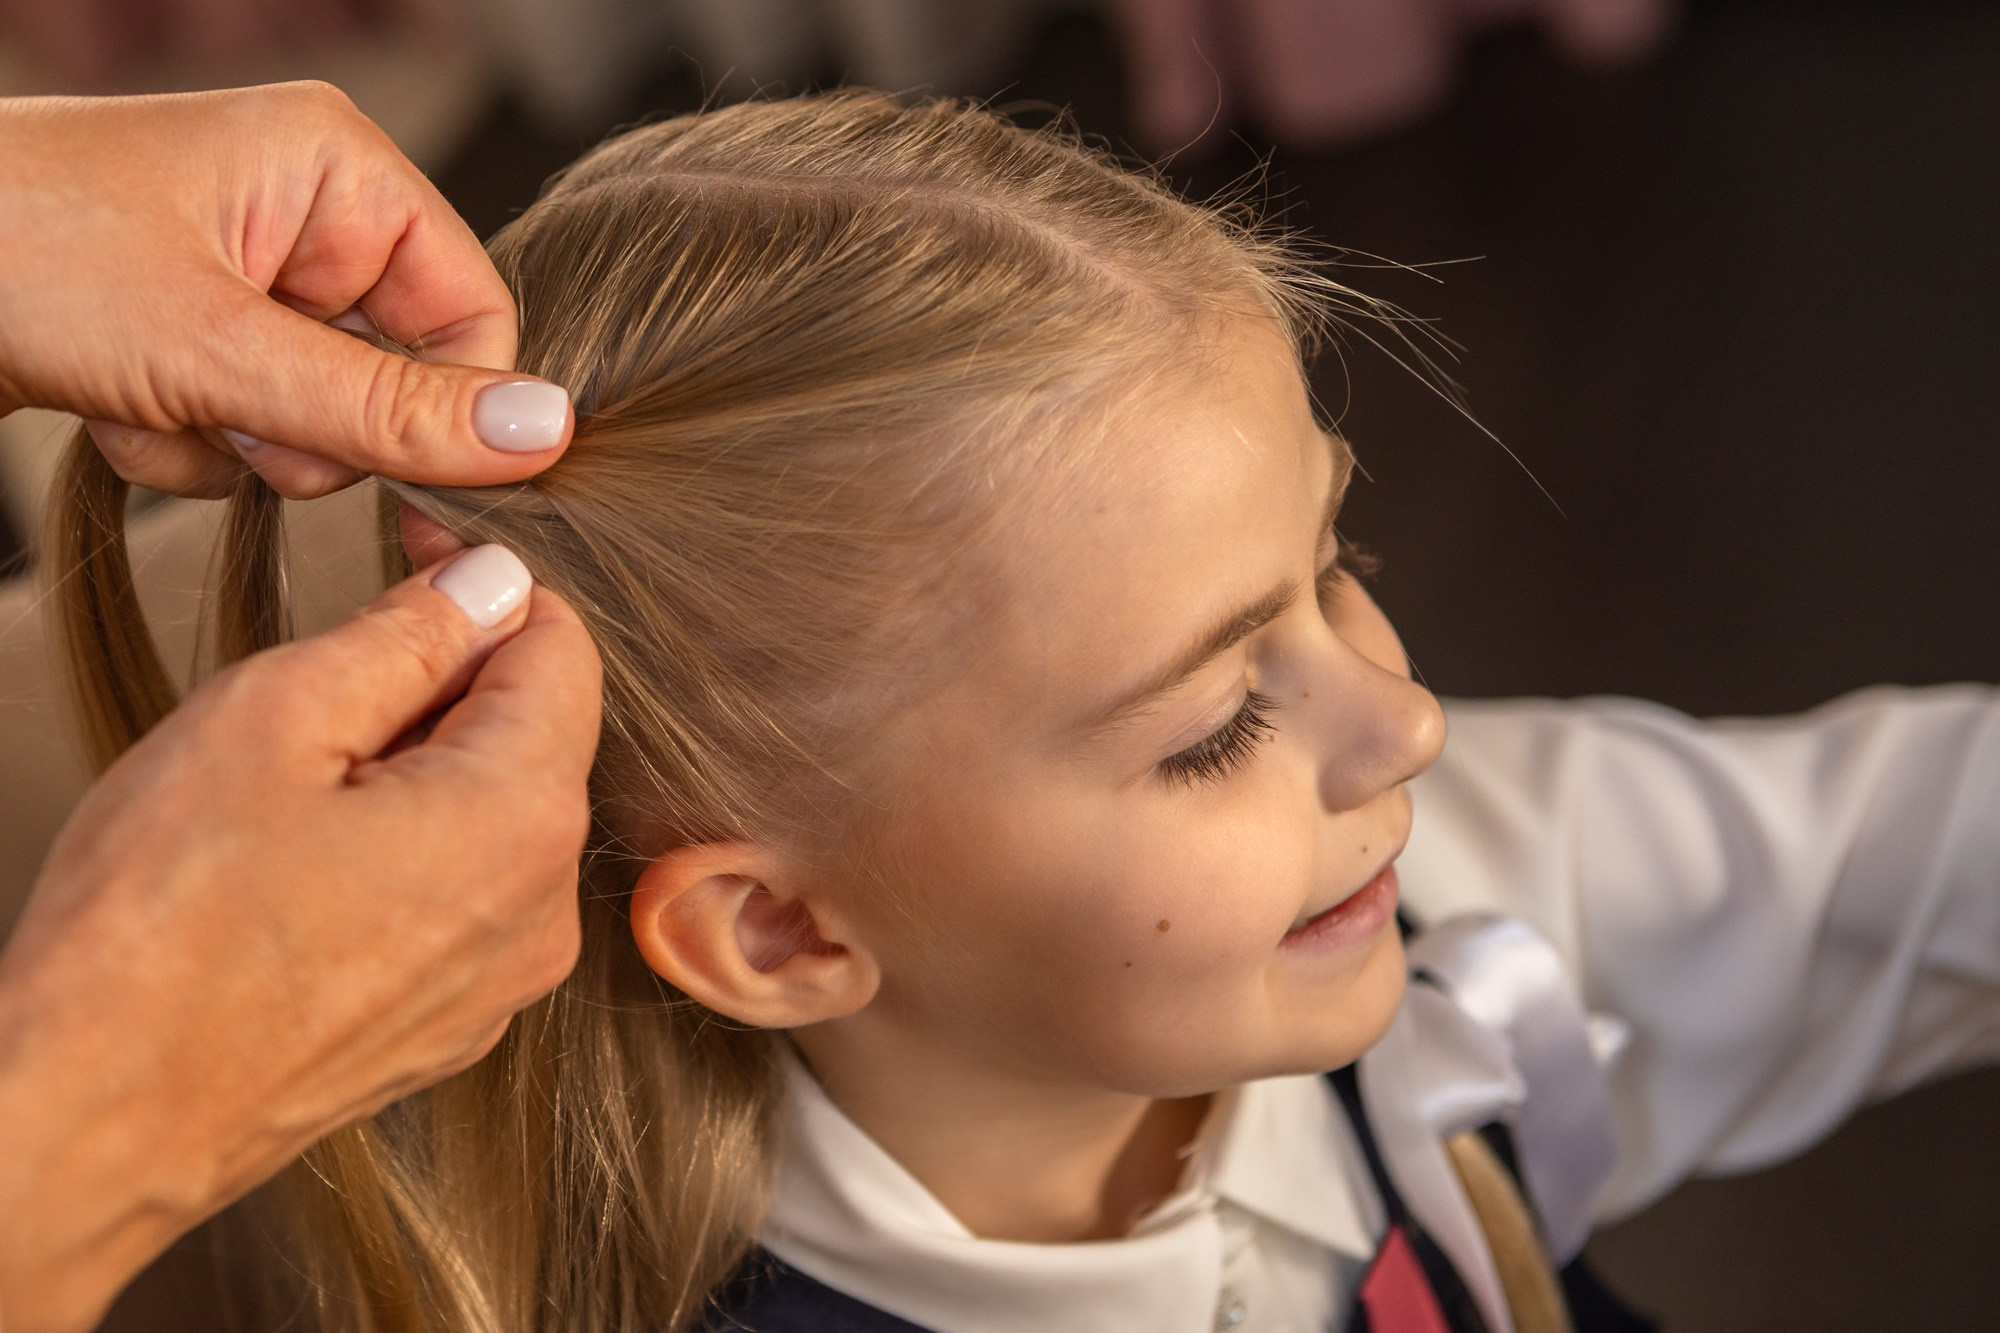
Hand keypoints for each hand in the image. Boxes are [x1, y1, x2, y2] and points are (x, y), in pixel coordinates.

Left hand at [0, 81, 571, 499]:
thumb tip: (546, 434)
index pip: (474, 315)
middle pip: (398, 377)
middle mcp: (305, 213)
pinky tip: (112, 402)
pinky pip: (247, 426)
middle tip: (228, 410)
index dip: (451, 409)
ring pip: (320, 419)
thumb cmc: (14, 253)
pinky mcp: (193, 328)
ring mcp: (245, 274)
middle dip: (310, 425)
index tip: (414, 481)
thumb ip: (389, 408)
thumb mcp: (219, 349)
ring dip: (239, 443)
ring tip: (148, 396)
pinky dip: (185, 441)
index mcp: (338, 169)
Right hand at [0, 545, 601, 1332]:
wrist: (90, 1120)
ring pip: (498, 812)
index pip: (564, 647)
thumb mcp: (270, 721)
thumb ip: (404, 636)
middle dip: (449, 679)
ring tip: (298, 787)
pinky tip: (308, 862)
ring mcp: (504, 979)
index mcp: (522, 819)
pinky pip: (466, 893)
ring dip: (424, 764)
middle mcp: (544, 909)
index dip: (487, 584)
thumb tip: (486, 586)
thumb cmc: (154, 939)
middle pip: (537, 732)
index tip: (418, 554)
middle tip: (322, 683)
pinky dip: (411, 846)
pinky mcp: (455, 1022)